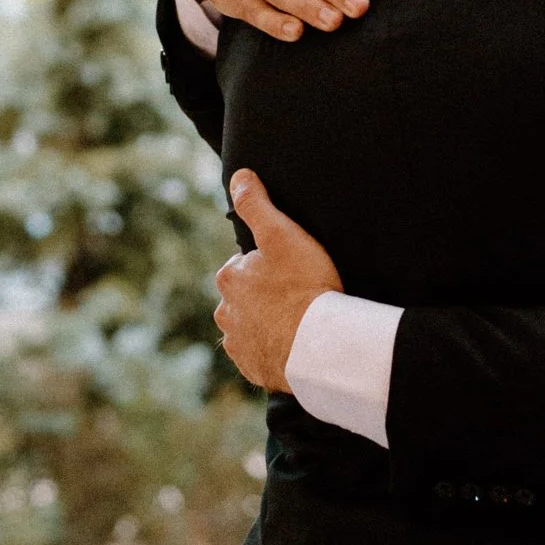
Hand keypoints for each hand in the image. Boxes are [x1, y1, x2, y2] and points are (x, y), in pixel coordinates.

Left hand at [214, 170, 339, 391]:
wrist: (318, 345)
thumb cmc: (304, 286)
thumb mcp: (283, 234)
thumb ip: (257, 204)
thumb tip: (238, 175)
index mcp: (229, 278)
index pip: (246, 265)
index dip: (271, 265)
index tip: (294, 271)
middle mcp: (225, 312)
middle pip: (246, 297)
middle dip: (265, 296)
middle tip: (299, 295)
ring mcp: (238, 343)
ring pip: (251, 326)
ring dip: (268, 323)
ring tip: (300, 322)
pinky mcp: (253, 368)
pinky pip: (261, 354)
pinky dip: (274, 349)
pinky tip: (296, 344)